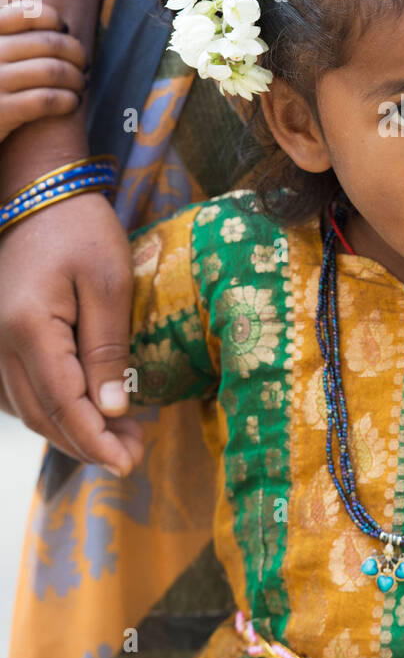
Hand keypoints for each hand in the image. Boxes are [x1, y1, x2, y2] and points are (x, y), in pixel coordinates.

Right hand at [0, 1, 87, 142]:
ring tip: (81, 85)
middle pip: (48, 43)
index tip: (64, 31)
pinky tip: (73, 103)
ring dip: (76, 78)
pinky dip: (67, 100)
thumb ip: (16, 41)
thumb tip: (63, 29)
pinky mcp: (1, 112)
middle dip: (75, 52)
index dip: (52, 20)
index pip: (25, 14)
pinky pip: (46, 100)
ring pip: (52, 71)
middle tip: (84, 64)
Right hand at [0, 190, 143, 473]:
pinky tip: (83, 415)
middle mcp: (0, 344)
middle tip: (135, 454)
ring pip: (28, 410)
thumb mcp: (108, 282)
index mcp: (28, 329)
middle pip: (42, 416)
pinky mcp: (0, 339)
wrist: (40, 195)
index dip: (96, 439)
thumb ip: (108, 348)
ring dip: (71, 432)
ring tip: (121, 438)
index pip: (63, 404)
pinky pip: (18, 393)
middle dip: (89, 443)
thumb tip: (112, 410)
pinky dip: (50, 413)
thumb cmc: (80, 230)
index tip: (129, 462)